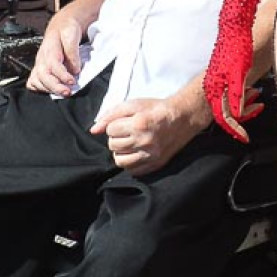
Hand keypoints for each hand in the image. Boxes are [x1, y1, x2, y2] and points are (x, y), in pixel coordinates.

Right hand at [26, 14, 84, 94]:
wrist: (61, 25)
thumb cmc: (67, 30)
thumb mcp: (72, 34)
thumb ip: (73, 52)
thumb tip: (75, 69)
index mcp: (50, 48)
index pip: (53, 64)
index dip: (62, 75)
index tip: (72, 81)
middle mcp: (42, 57)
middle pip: (43, 75)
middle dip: (55, 86)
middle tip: (67, 92)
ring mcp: (39, 63)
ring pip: (37, 80)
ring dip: (49, 89)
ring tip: (62, 93)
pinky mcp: (39, 68)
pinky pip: (33, 81)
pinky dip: (39, 88)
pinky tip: (49, 90)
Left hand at [90, 95, 207, 175]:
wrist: (183, 117)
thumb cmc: (156, 109)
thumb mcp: (133, 104)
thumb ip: (111, 115)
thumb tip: (93, 130)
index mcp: (139, 124)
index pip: (110, 131)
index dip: (115, 125)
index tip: (124, 122)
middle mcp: (145, 141)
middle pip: (113, 146)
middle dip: (116, 138)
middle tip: (127, 132)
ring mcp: (151, 155)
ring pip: (120, 161)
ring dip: (121, 152)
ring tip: (129, 143)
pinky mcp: (156, 164)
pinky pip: (133, 171)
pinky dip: (131, 162)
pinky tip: (136, 152)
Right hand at [203, 40, 261, 141]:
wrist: (235, 28)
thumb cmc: (237, 48)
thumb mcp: (239, 74)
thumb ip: (236, 96)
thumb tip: (236, 115)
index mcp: (215, 89)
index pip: (223, 117)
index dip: (235, 130)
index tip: (245, 138)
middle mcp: (213, 88)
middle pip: (227, 112)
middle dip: (243, 117)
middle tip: (259, 110)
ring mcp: (217, 82)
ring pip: (230, 103)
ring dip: (245, 105)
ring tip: (258, 101)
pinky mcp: (223, 77)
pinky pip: (231, 94)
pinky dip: (244, 96)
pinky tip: (252, 91)